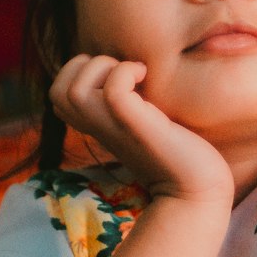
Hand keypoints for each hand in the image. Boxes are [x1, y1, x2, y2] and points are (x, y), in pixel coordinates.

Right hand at [51, 55, 233, 206]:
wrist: (198, 189)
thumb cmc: (180, 151)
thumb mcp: (145, 120)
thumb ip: (131, 102)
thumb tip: (132, 71)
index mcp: (98, 125)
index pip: (58, 94)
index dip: (79, 71)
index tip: (115, 72)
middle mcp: (100, 128)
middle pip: (57, 92)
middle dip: (84, 66)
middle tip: (122, 71)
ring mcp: (115, 129)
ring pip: (73, 91)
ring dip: (102, 67)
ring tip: (135, 73)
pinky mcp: (137, 128)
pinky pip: (113, 92)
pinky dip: (126, 72)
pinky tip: (146, 76)